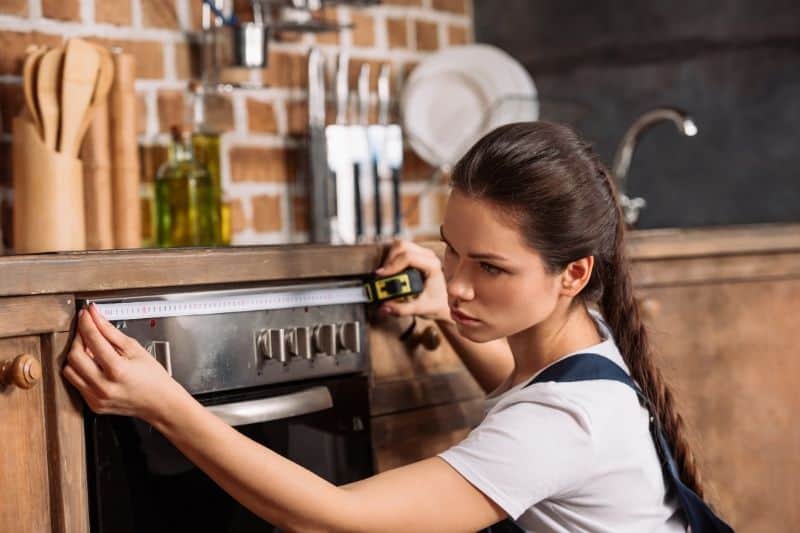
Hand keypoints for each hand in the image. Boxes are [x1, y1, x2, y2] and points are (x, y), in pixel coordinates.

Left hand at [62, 304, 182, 422]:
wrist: (160, 403)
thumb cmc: (154, 378)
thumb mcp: (136, 349)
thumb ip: (111, 332)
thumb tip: (96, 317)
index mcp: (117, 370)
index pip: (93, 340)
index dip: (86, 323)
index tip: (86, 315)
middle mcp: (104, 386)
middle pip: (74, 355)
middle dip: (78, 338)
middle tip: (87, 331)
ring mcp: (96, 397)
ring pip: (70, 370)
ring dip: (76, 356)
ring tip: (90, 350)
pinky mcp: (93, 404)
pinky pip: (76, 383)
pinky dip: (81, 370)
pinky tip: (94, 365)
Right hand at [375, 240, 451, 323]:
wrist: (444, 302)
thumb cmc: (436, 303)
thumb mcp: (420, 309)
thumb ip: (402, 309)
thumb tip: (384, 306)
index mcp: (432, 265)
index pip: (409, 257)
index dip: (392, 265)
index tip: (381, 275)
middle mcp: (428, 256)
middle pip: (402, 246)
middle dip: (389, 260)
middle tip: (382, 276)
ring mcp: (422, 254)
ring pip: (399, 245)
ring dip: (389, 258)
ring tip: (386, 274)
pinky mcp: (415, 255)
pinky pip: (400, 250)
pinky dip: (391, 259)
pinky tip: (390, 272)